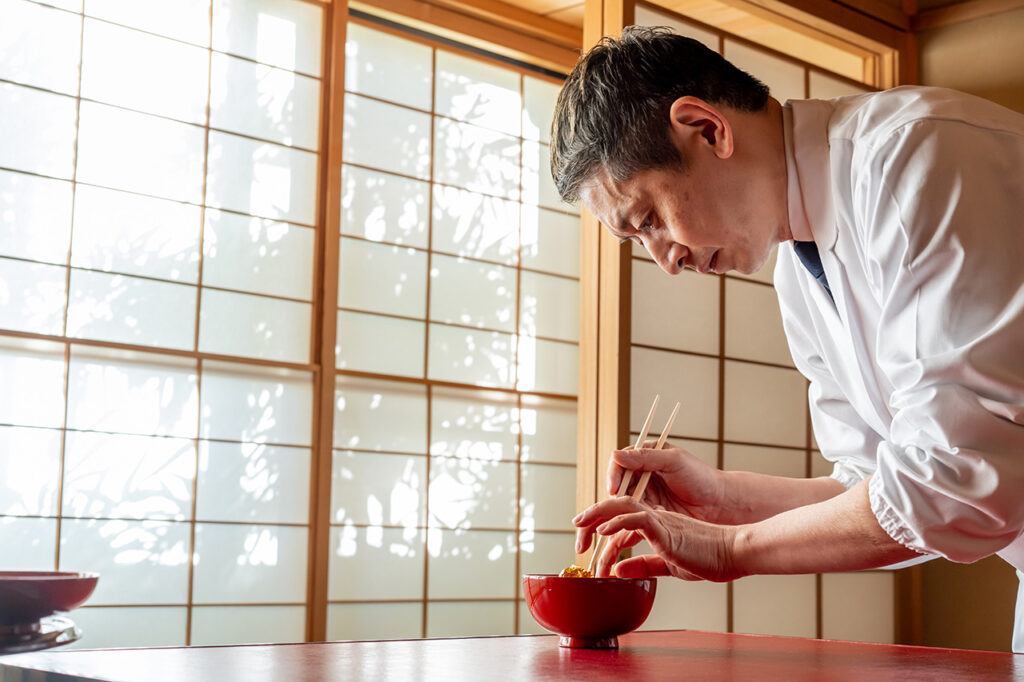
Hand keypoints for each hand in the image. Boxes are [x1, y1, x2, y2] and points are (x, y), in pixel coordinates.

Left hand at [574, 496, 741, 580]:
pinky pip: (639, 518)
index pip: (620, 520)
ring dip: (598, 514)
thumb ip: (644, 566)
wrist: (734, 554)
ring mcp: (660, 519)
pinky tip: (605, 531)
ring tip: (580, 524)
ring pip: (623, 505)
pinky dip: (619, 522)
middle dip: (591, 517)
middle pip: (616, 506)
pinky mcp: (667, 527)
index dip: (600, 530)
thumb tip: (619, 570)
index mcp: (654, 525)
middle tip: (577, 535)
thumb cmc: (708, 560)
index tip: (586, 546)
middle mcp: (654, 517)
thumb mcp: (668, 566)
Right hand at [609, 443, 728, 523]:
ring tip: (636, 514)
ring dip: (628, 508)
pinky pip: (636, 515)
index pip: (620, 462)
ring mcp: (647, 494)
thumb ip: (645, 457)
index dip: (614, 475)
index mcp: (647, 456)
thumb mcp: (674, 461)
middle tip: (618, 506)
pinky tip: (651, 519)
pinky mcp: (652, 512)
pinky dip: (638, 518)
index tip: (614, 488)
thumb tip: (616, 454)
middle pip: (619, 483)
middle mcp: (644, 474)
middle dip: (616, 495)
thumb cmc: (701, 477)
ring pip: (625, 501)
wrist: (720, 504)